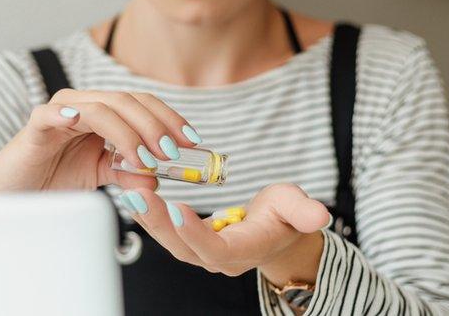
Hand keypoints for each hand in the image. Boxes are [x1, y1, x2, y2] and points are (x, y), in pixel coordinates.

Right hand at [0, 89, 201, 193]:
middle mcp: (84, 104)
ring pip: (103, 107)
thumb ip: (130, 174)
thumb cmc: (54, 180)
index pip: (144, 104)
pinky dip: (74, 116)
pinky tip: (86, 126)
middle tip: (174, 151)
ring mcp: (60, 110)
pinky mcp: (37, 123)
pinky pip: (56, 112)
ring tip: (146, 158)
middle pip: (129, 101)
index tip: (193, 142)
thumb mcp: (102, 177)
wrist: (13, 194)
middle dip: (156, 125)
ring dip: (129, 132)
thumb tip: (158, 178)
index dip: (170, 119)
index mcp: (103, 112)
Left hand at [118, 183, 331, 283]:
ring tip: (128, 192)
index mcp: (245, 249)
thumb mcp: (296, 205)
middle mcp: (219, 257)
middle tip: (137, 195)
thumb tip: (319, 215)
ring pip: (169, 240)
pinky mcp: (190, 241)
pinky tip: (132, 193)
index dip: (194, 233)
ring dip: (147, 218)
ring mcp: (202, 252)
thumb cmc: (286, 215)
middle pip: (183, 247)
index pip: (215, 249)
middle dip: (157, 223)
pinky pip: (166, 231)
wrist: (278, 230)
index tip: (176, 207)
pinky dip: (148, 214)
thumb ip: (304, 211)